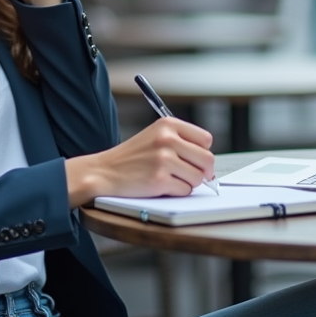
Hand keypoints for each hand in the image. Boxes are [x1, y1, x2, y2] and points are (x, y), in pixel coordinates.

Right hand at [64, 118, 215, 206]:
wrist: (105, 171)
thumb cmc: (133, 157)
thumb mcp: (156, 136)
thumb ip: (182, 142)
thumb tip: (210, 164)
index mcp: (168, 124)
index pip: (206, 139)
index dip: (202, 152)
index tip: (193, 159)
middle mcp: (167, 139)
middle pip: (207, 160)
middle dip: (202, 171)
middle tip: (189, 175)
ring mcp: (163, 159)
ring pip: (198, 178)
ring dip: (188, 182)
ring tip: (169, 178)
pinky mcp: (159, 180)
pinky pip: (185, 191)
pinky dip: (176, 192)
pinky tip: (161, 185)